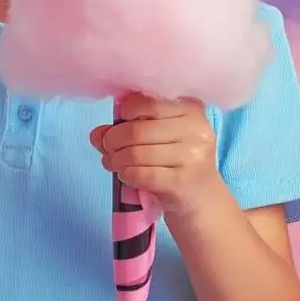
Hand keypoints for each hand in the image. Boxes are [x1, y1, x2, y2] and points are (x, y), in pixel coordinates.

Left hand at [89, 94, 222, 220]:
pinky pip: (139, 174)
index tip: (118, 127)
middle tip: (108, 151)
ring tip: (114, 164)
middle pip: (135, 130)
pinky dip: (126, 175)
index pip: (144, 102)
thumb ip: (125, 128)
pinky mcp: (182, 180)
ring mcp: (192, 155)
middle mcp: (196, 128)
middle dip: (112, 142)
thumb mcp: (157, 138)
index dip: (124, 114)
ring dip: (115, 161)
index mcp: (191, 109)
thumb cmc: (175, 162)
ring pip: (135, 153)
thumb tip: (97, 134)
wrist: (202, 198)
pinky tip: (127, 176)